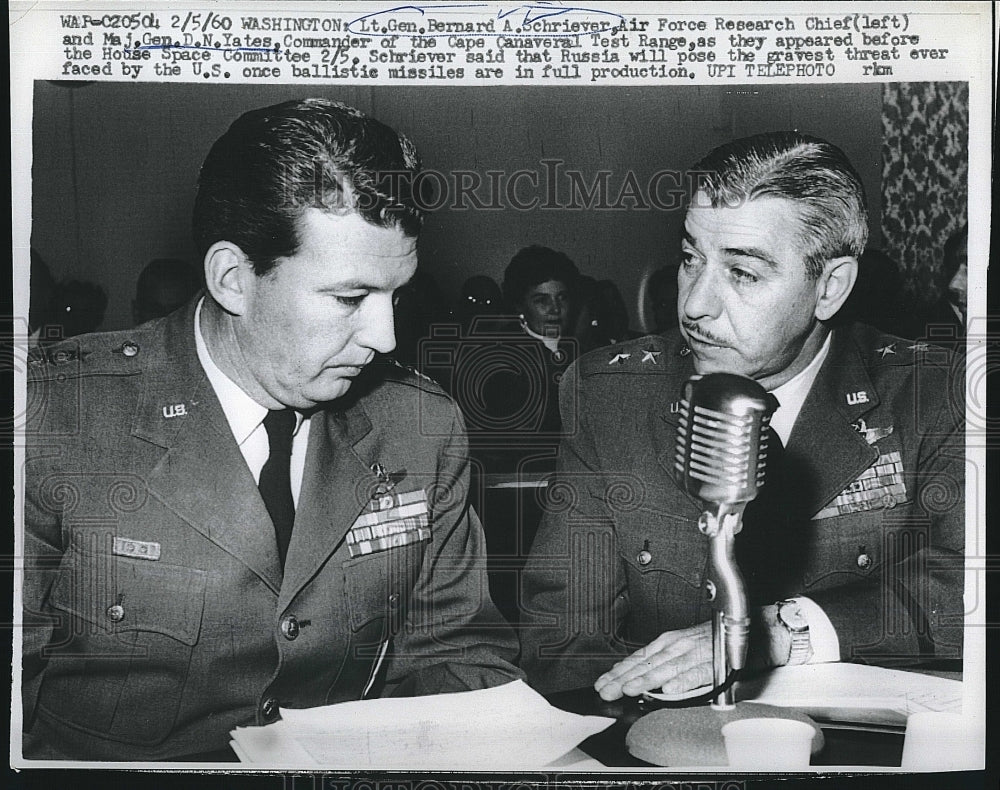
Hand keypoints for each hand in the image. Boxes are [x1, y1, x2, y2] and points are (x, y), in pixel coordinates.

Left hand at [594, 621, 712, 700]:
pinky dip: (684, 681)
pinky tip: (671, 689)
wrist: (735, 629)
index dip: (619, 672)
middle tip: (607, 691)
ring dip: (647, 679)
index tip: (602, 683)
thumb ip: (655, 661)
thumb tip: (628, 673)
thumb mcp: (676, 647)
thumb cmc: (705, 641)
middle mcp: (676, 646)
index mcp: (666, 643)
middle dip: (624, 679)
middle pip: (647, 665)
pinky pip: (697, 673)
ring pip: (666, 668)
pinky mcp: (713, 665)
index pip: (637, 659)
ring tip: (631, 689)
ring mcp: (694, 654)